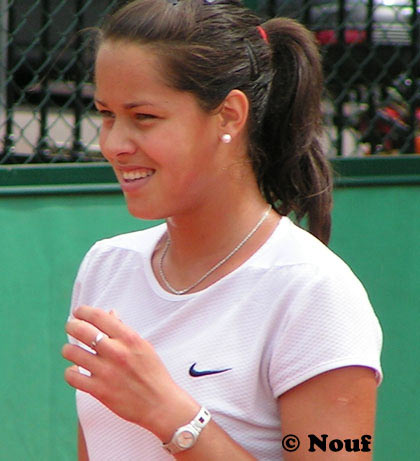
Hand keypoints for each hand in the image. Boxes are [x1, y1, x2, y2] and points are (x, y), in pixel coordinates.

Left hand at [62, 305, 198, 439]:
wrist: (160, 403)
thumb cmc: (153, 372)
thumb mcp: (142, 346)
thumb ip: (124, 330)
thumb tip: (110, 313)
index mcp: (129, 338)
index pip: (98, 316)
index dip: (83, 311)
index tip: (78, 312)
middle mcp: (116, 352)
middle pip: (81, 330)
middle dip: (71, 326)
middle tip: (71, 327)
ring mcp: (106, 371)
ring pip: (72, 352)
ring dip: (68, 349)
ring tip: (72, 350)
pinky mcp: (99, 390)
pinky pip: (72, 376)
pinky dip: (70, 372)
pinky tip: (76, 371)